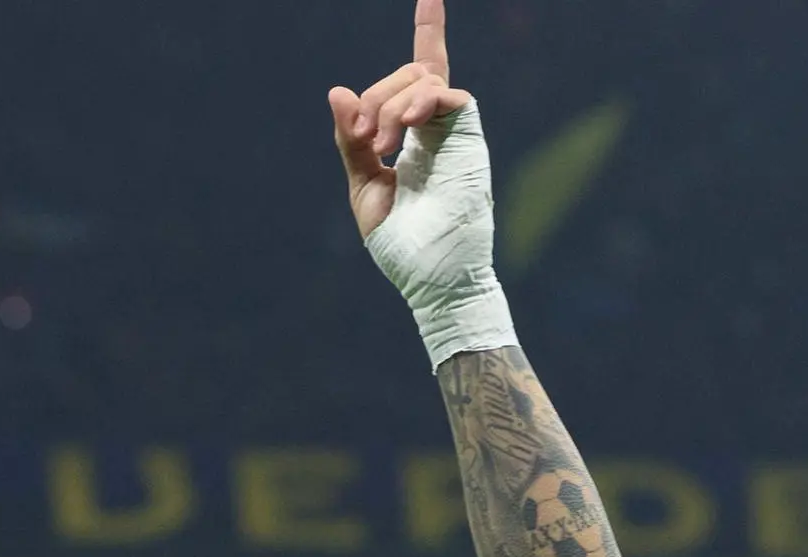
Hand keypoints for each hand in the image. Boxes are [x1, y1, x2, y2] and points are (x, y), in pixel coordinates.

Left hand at [328, 0, 473, 237]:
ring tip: (381, 145)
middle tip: (364, 140)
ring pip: (421, 78)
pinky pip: (446, 92)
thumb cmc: (400, 241)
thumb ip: (351, 140)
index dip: (429, 31)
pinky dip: (419, 99)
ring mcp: (454, 130)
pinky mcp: (469, 136)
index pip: (419, 74)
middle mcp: (437, 127)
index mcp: (414, 136)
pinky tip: (404, 127)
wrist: (430, 274)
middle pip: (405, 73)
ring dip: (389, 104)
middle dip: (374, 98)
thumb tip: (338, 92)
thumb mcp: (363, 184)